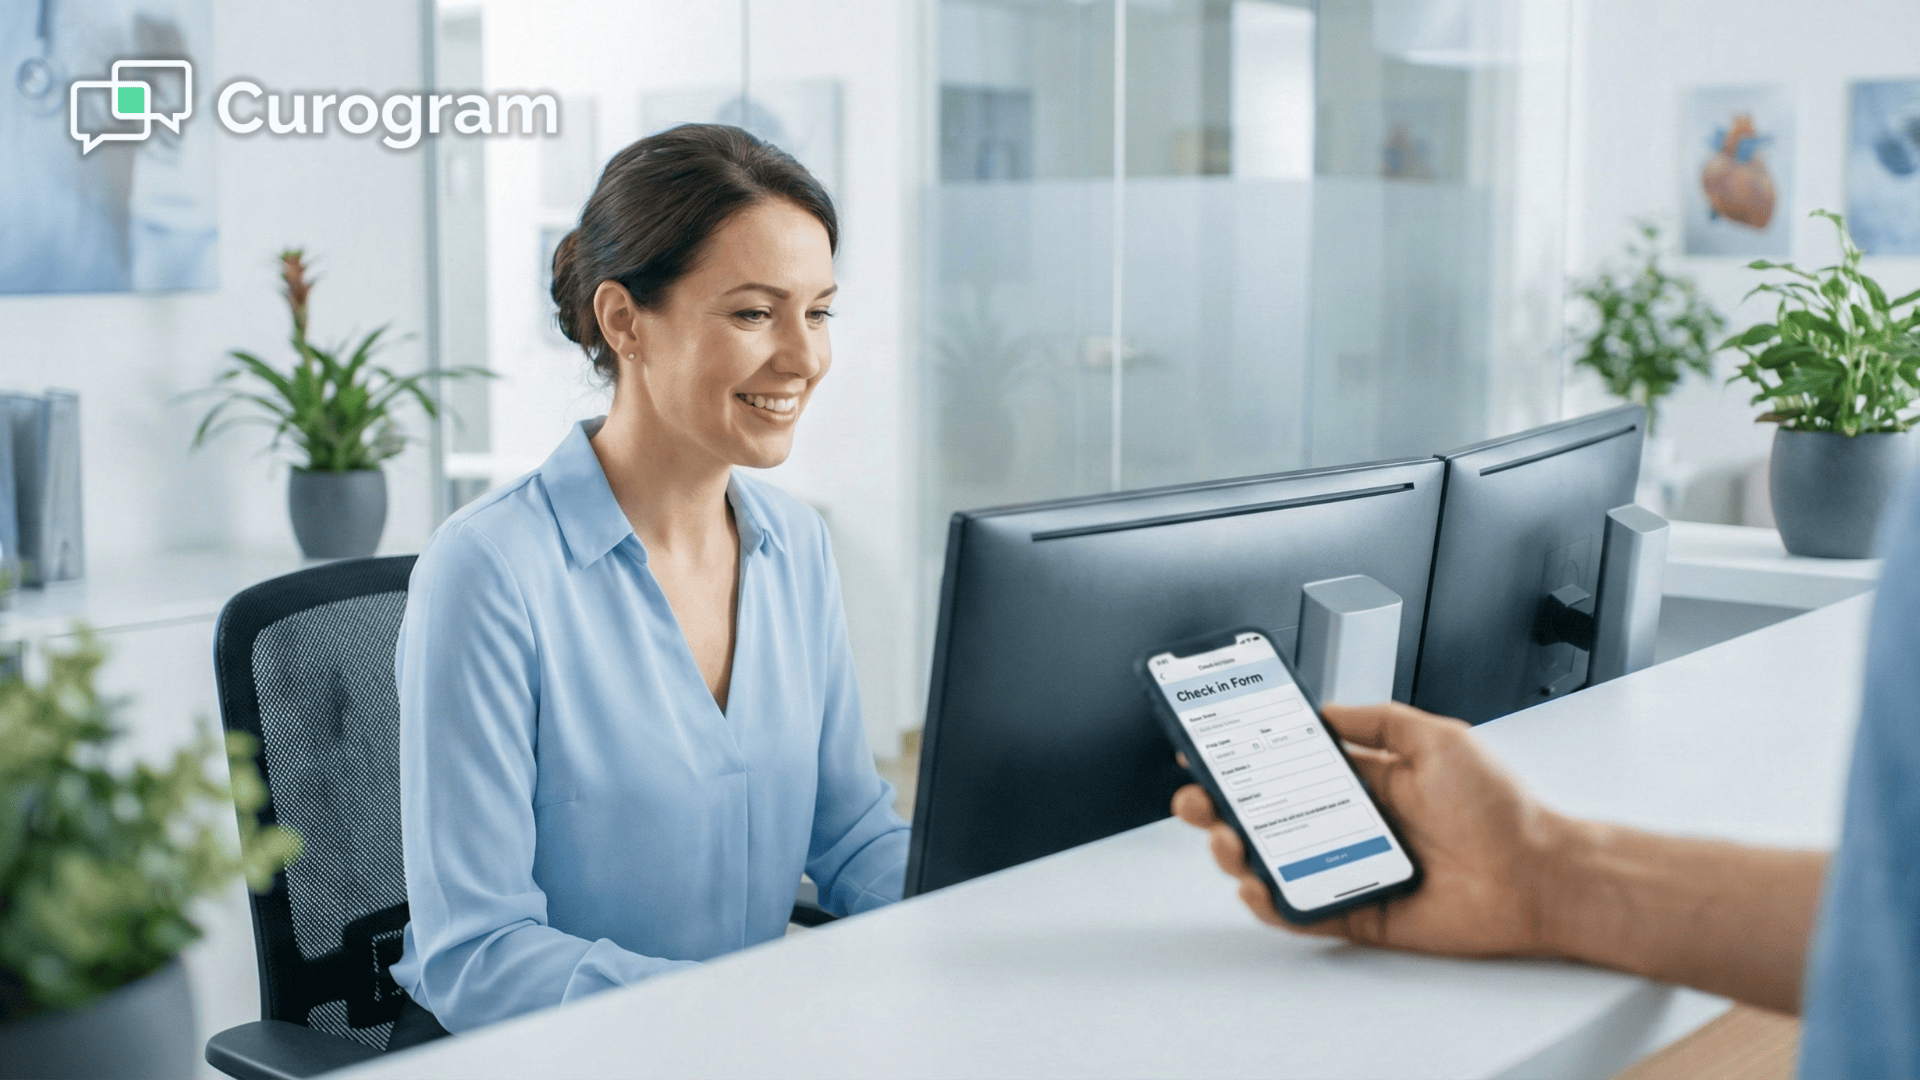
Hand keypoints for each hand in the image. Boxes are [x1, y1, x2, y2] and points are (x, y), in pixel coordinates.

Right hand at [1172, 701, 1581, 958]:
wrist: (1540, 874)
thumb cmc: (1502, 809)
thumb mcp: (1439, 738)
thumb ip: (1377, 721)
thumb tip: (1324, 709)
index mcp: (1368, 781)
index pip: (1291, 768)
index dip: (1248, 759)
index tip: (1211, 747)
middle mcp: (1354, 825)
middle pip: (1270, 816)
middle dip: (1222, 805)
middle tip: (1196, 797)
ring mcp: (1352, 869)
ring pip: (1275, 863)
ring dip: (1238, 850)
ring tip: (1227, 838)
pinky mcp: (1361, 912)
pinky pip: (1303, 910)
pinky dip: (1272, 902)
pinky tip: (1255, 883)